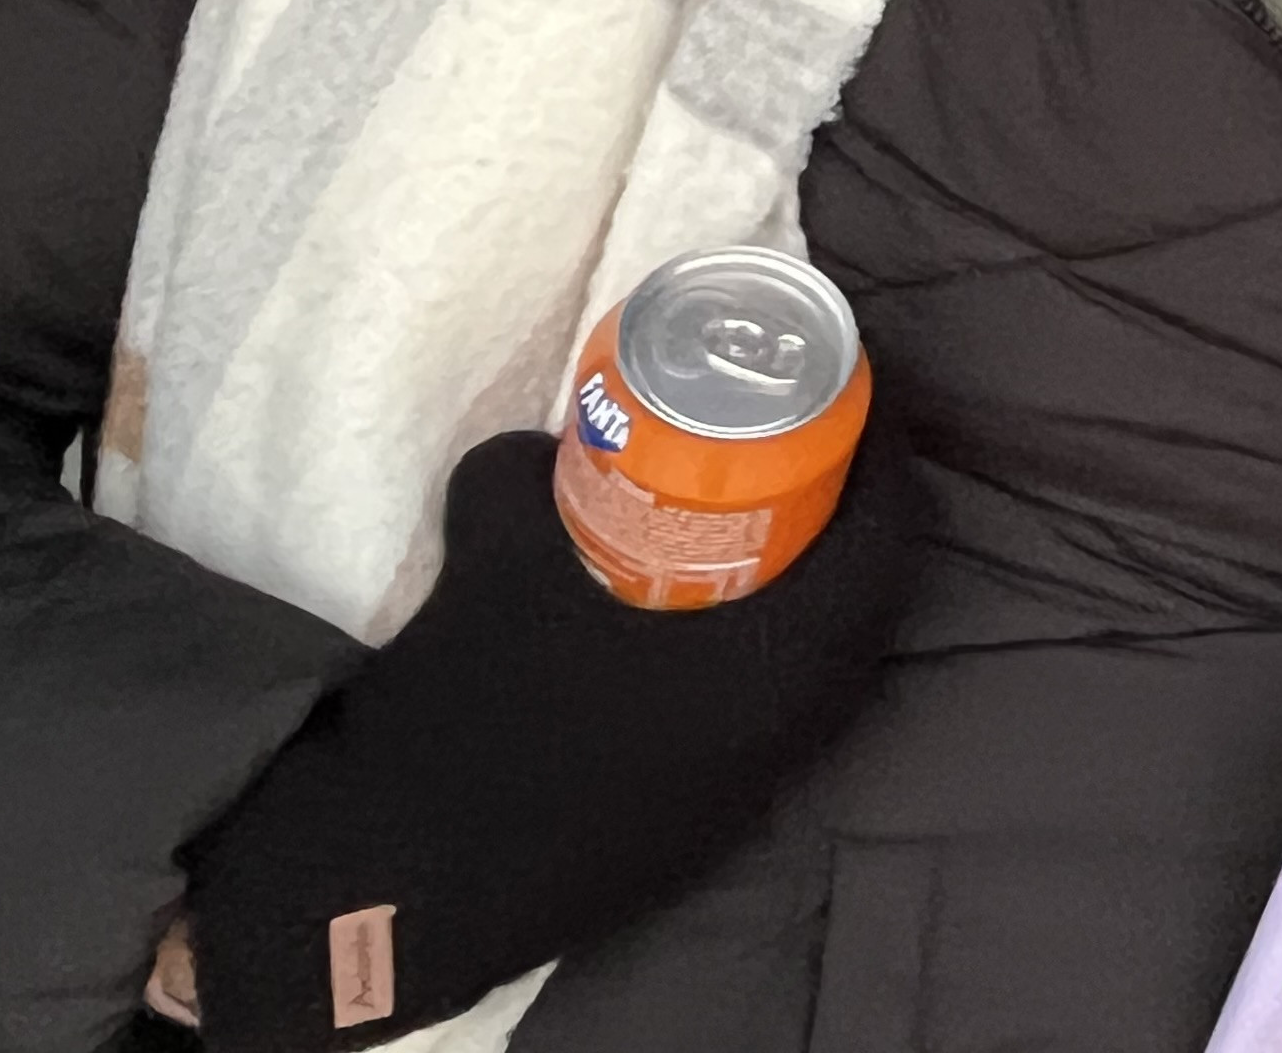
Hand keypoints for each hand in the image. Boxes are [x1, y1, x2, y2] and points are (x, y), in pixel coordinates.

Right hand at [175, 426, 919, 1048]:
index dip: (883, 454)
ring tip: (754, 524)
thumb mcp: (492, 548)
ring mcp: (751, 794)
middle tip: (802, 451)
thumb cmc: (470, 710)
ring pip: (823, 667)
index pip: (885, 539)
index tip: (853, 397)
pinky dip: (759, 661)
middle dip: (848, 518)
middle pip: (867, 600)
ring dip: (805, 592)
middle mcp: (791, 735)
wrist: (396, 885)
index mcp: (777, 665)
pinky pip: (772, 722)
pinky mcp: (702, 833)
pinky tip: (693, 627)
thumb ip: (524, 476)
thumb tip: (548, 446)